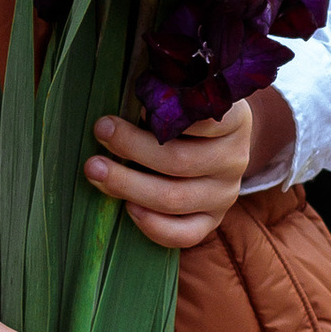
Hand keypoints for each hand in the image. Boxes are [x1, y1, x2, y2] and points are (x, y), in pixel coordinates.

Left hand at [85, 90, 289, 247]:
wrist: (216, 145)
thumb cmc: (189, 115)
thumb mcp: (186, 96)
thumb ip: (165, 97)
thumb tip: (122, 107)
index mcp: (235, 121)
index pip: (204, 119)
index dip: (163, 114)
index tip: (130, 104)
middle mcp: (235, 158)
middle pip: (180, 161)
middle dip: (132, 148)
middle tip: (100, 133)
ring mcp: (226, 193)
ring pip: (176, 198)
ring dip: (129, 185)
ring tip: (95, 170)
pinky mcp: (213, 220)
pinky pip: (185, 234)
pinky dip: (154, 225)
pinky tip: (128, 208)